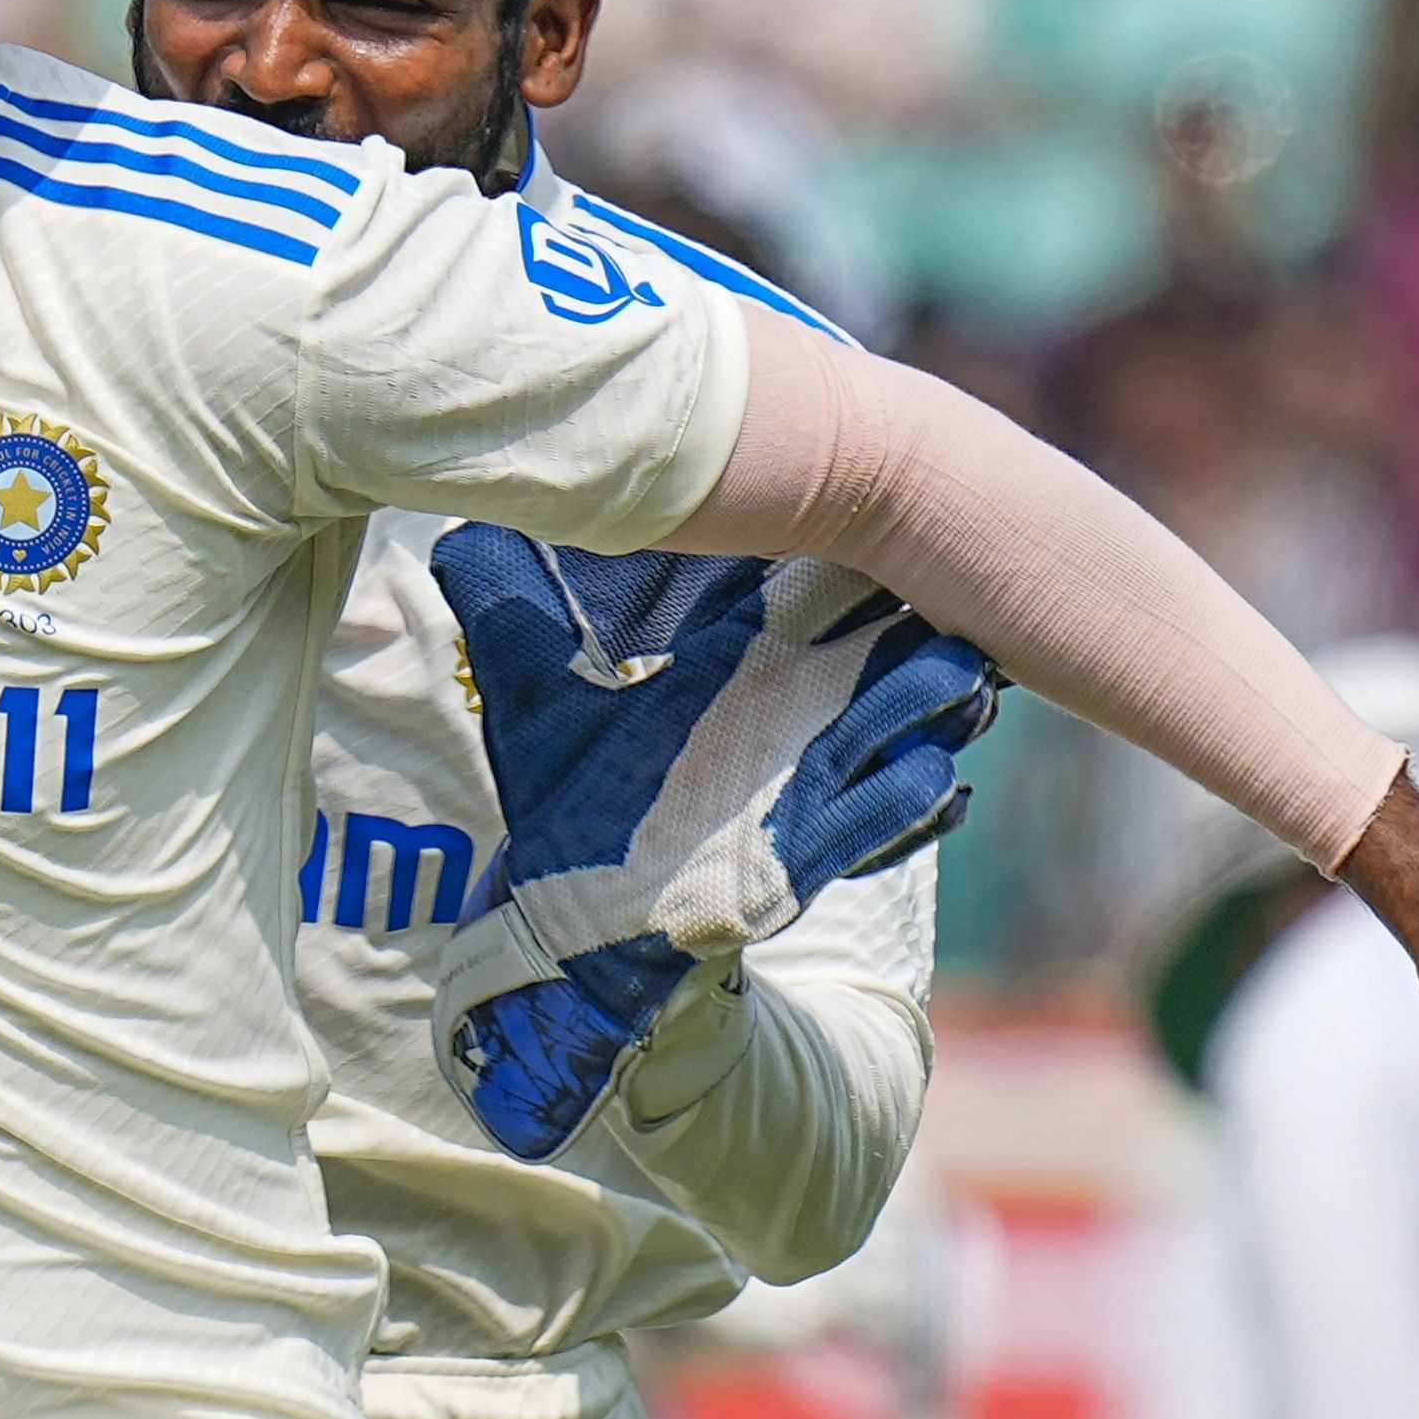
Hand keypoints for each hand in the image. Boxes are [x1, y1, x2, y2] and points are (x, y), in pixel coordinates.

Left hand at [421, 531, 1002, 1159]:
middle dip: (913, 623)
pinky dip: (910, 804)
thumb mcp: (534, 701)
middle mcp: (783, 715)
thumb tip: (455, 530)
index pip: (803, 593)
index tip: (879, 498)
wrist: (569, 921)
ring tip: (962, 679)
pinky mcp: (804, 857)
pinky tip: (938, 777)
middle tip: (943, 588)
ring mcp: (805, 784)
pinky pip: (878, 827)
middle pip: (875, 652)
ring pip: (896, 733)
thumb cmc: (564, 804)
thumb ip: (509, 612)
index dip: (843, 552)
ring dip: (932, 708)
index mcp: (734, 668)